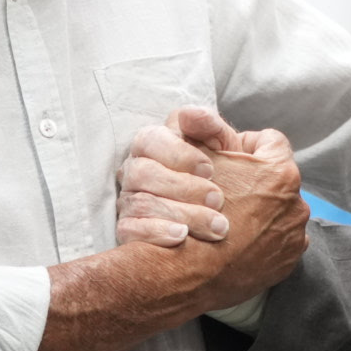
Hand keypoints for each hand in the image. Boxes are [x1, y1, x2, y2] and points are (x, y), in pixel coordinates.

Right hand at [118, 108, 238, 246]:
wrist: (221, 208)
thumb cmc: (219, 170)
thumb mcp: (221, 144)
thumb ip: (210, 125)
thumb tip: (192, 114)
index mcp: (152, 143)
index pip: (150, 140)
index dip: (179, 154)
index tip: (211, 169)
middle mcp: (135, 169)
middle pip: (144, 173)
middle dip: (184, 187)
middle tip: (218, 199)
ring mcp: (128, 199)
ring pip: (142, 203)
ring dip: (182, 214)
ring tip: (215, 226)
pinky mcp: (128, 227)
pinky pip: (130, 230)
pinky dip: (157, 233)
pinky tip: (182, 236)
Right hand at [122, 107, 309, 310]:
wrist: (188, 272)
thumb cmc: (191, 211)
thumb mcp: (194, 160)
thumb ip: (203, 131)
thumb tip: (194, 113)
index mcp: (279, 172)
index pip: (269, 142)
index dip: (246, 147)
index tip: (231, 158)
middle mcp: (296, 202)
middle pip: (276, 178)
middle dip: (255, 181)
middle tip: (228, 191)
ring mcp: (295, 234)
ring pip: (279, 209)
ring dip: (260, 211)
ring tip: (233, 218)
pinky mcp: (289, 260)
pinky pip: (279, 239)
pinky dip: (263, 238)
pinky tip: (239, 241)